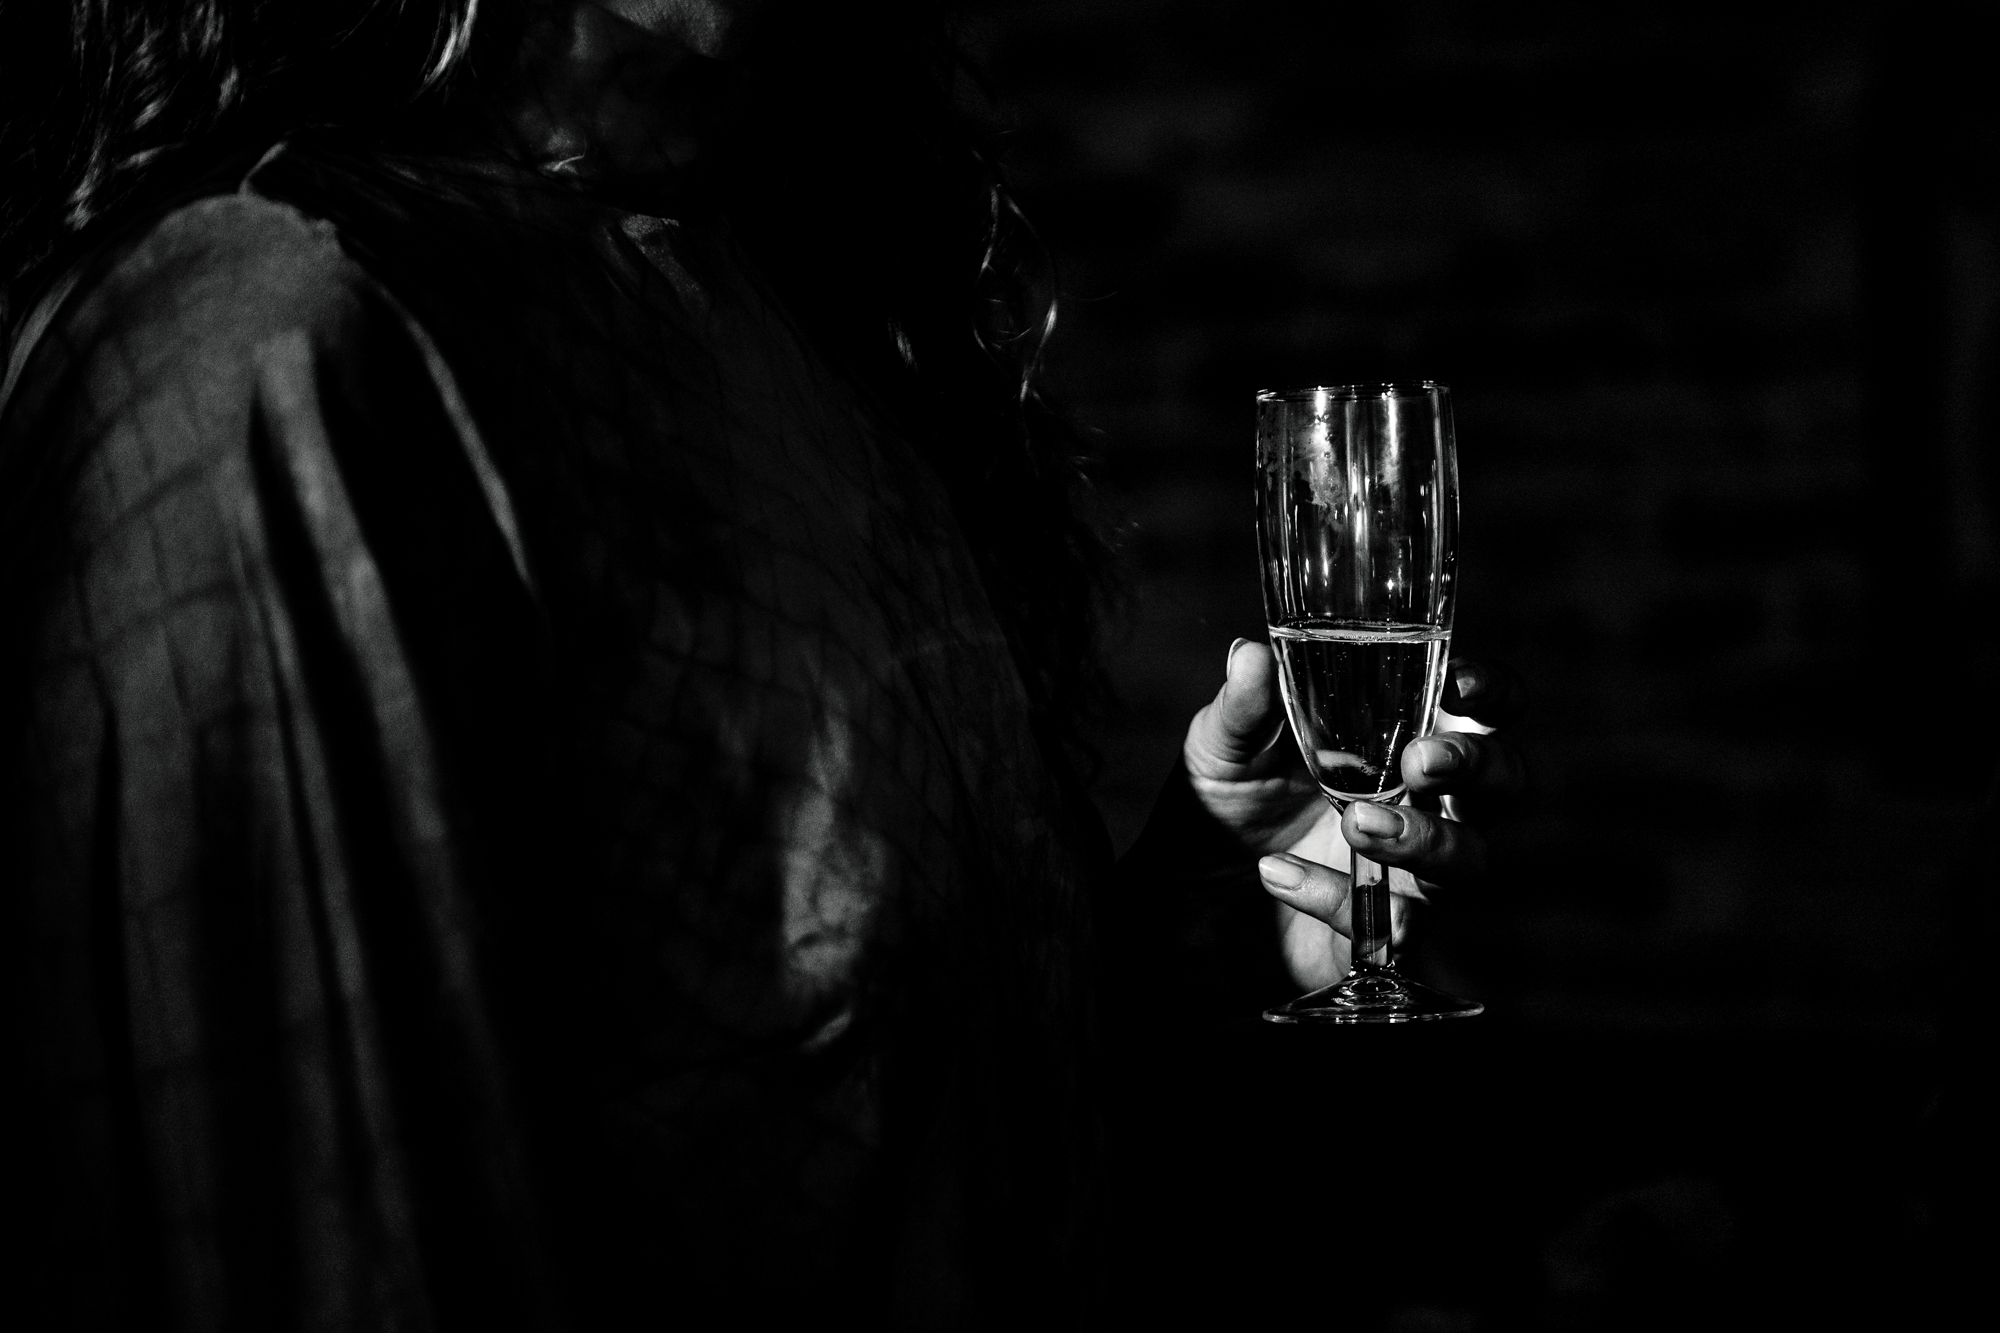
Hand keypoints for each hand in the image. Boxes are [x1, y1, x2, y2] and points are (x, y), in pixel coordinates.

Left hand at [1182, 640, 1525, 988]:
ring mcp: (1416, 870)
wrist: (1191, 889)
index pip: (1483, 709)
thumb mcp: (1224, 743)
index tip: (1458, 684)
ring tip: (1356, 822)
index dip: (1490, 694)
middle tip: (1418, 761)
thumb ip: (1245, 704)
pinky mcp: (1388, 933)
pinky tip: (1278, 874)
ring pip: (1469, 860)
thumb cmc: (1230, 797)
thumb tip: (1248, 655)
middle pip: (1504, 781)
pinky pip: (1396, 926)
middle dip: (1475, 765)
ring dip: (1422, 839)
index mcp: (1406, 737)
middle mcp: (1429, 802)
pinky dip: (1337, 896)